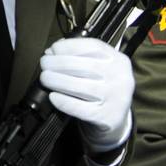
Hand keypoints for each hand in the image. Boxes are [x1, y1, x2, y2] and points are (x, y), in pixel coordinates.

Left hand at [39, 35, 133, 152]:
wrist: (115, 119)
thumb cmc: (101, 86)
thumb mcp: (99, 67)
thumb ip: (79, 56)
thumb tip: (52, 52)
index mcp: (119, 60)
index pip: (94, 47)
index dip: (69, 46)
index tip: (53, 49)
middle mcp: (120, 78)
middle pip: (86, 66)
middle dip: (59, 63)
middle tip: (44, 64)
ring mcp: (116, 99)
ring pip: (82, 87)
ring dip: (57, 81)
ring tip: (45, 78)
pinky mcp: (107, 118)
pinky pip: (81, 108)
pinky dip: (64, 101)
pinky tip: (53, 96)